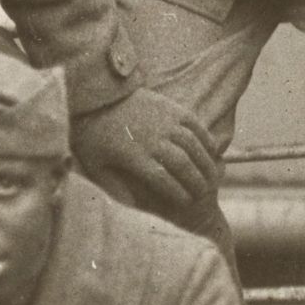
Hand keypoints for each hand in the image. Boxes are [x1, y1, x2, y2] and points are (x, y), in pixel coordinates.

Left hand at [71, 87, 220, 214]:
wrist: (97, 96)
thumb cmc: (93, 136)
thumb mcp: (95, 166)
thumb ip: (112, 187)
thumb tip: (128, 207)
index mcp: (133, 155)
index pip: (163, 179)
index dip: (178, 193)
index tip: (187, 202)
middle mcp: (151, 138)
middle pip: (182, 164)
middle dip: (195, 181)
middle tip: (203, 194)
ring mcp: (163, 120)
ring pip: (192, 144)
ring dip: (204, 162)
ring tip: (210, 176)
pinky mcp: (170, 107)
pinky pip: (194, 124)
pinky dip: (205, 138)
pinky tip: (210, 150)